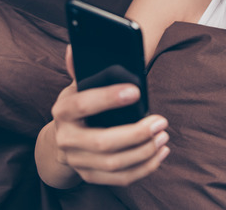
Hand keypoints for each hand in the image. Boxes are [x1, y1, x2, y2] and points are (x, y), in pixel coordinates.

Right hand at [48, 46, 169, 186]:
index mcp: (63, 111)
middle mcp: (66, 139)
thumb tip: (76, 47)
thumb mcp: (77, 86)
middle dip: (136, 133)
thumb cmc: (79, 107)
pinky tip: (160, 153)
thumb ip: (80, 68)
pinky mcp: (90, 176)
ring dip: (144, 151)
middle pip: (102, 143)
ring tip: (163, 135)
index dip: (108, 98)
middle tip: (161, 122)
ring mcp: (77, 161)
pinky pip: (120, 178)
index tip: (136, 91)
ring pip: (114, 164)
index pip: (83, 105)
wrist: (63, 140)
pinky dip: (144, 168)